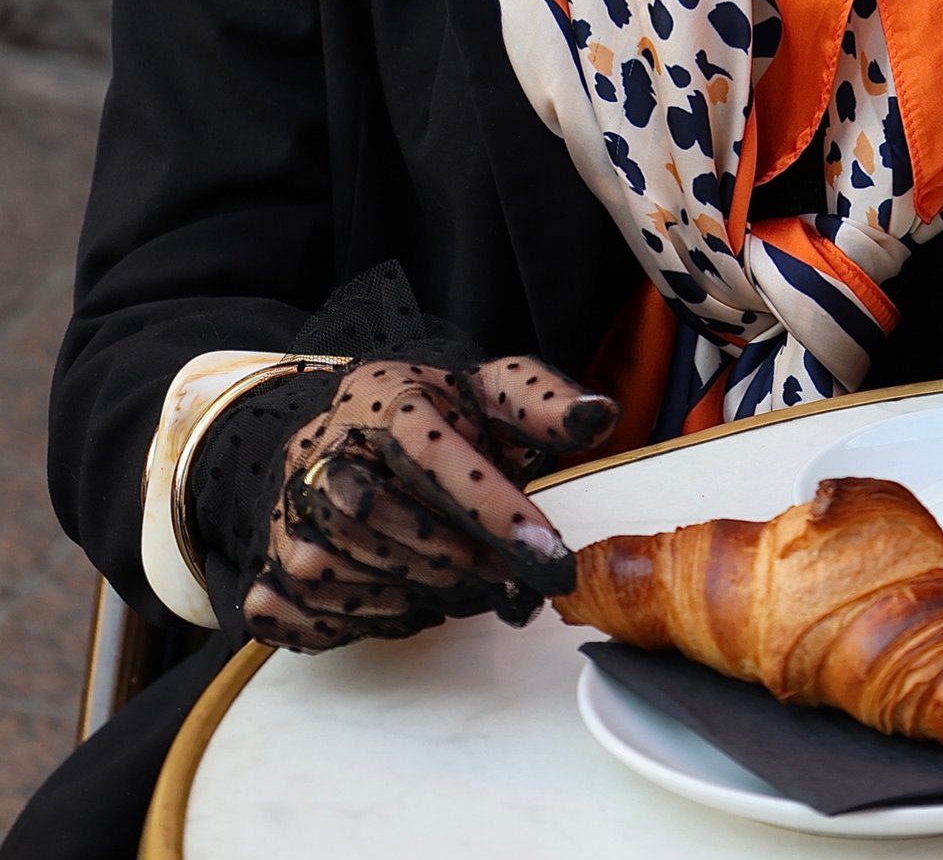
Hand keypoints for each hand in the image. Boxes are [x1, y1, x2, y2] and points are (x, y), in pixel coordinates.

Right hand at [242, 354, 616, 650]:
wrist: (344, 436)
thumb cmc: (433, 420)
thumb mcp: (490, 395)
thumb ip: (544, 405)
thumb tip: (600, 413)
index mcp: (384, 395)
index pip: (433, 451)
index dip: (493, 507)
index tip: (548, 553)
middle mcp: (323, 448)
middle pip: (382, 515)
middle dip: (458, 557)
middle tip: (510, 578)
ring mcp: (289, 508)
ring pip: (351, 569)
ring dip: (422, 591)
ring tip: (466, 584)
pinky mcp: (271, 564)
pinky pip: (318, 612)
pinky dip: (376, 618)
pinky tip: (412, 599)